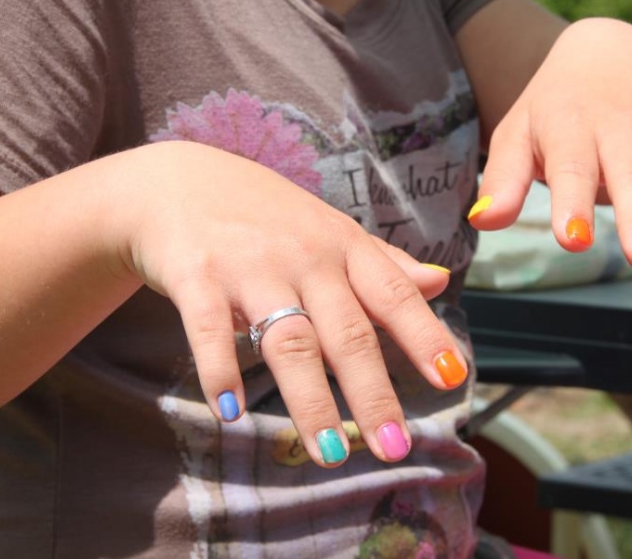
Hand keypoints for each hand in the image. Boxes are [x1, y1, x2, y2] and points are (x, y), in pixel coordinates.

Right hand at [115, 141, 465, 465]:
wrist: (178, 180)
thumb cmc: (268, 216)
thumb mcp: (332, 231)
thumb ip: (384, 264)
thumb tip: (440, 282)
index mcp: (345, 247)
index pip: (394, 295)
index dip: (425, 336)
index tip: (453, 378)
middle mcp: (306, 257)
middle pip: (347, 332)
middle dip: (373, 393)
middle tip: (394, 448)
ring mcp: (251, 267)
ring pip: (289, 341)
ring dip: (311, 400)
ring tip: (330, 452)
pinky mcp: (197, 276)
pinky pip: (209, 329)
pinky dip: (220, 369)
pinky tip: (231, 412)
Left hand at [469, 18, 631, 270]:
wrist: (605, 46)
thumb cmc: (555, 105)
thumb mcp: (519, 133)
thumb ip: (504, 179)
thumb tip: (481, 220)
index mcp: (569, 128)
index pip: (571, 169)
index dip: (572, 204)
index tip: (573, 238)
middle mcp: (618, 127)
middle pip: (630, 175)